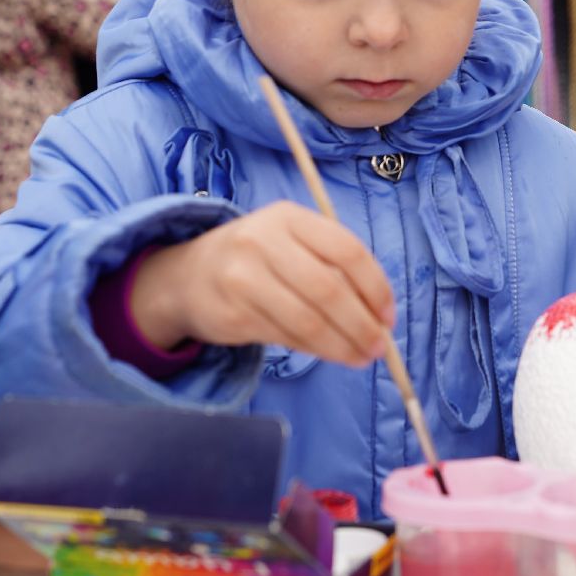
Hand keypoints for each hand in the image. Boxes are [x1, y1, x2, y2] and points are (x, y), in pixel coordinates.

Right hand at [131, 202, 396, 368]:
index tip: (388, 316)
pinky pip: (284, 336)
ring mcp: (243, 277)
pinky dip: (314, 349)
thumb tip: (378, 315)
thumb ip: (331, 266)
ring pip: (307, 320)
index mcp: (289, 217)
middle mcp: (263, 241)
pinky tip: (329, 353)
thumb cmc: (257, 259)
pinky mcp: (231, 313)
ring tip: (359, 358)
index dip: (375, 287)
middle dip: (361, 324)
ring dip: (340, 345)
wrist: (187, 276)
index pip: (346, 250)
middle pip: (328, 289)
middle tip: (378, 348)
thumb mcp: (290, 242)